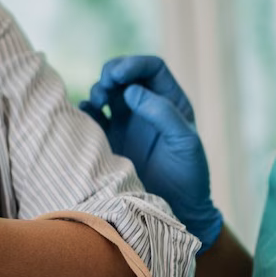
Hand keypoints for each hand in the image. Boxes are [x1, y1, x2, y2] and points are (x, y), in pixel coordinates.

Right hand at [80, 56, 221, 250]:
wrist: (177, 211)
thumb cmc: (189, 178)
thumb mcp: (184, 143)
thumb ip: (162, 113)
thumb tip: (131, 91)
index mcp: (171, 102)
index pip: (151, 69)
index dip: (133, 64)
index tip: (118, 74)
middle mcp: (147, 108)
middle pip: (125, 75)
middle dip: (111, 74)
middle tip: (104, 88)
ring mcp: (127, 124)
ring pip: (108, 93)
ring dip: (98, 90)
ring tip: (97, 102)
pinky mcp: (111, 141)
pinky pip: (94, 118)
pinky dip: (86, 111)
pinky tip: (87, 115)